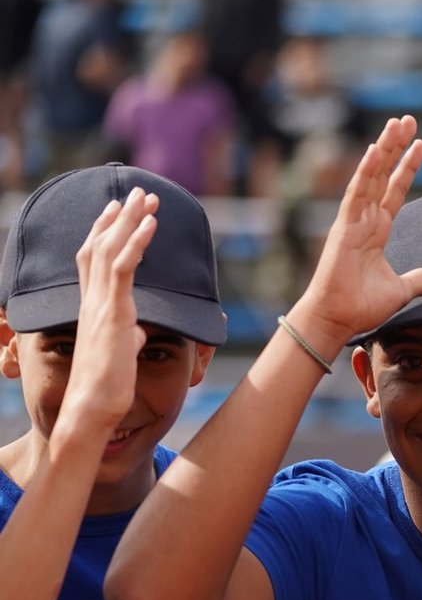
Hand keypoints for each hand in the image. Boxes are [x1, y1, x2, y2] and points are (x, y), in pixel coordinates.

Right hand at [55, 190, 157, 446]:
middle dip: (121, 217)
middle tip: (138, 192)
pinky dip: (137, 243)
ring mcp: (101, 304)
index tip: (118, 210)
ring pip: (111, 250)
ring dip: (131, 221)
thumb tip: (138, 331)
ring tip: (148, 198)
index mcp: (94, 307)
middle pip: (101, 245)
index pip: (94, 260)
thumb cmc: (108, 386)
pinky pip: (124, 269)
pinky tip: (151, 224)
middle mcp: (93, 300)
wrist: (93, 407)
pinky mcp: (113, 312)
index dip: (104, 232)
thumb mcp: (121, 352)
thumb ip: (127, 335)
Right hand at [288, 115, 421, 344]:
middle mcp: (365, 219)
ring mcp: (353, 220)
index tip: (421, 145)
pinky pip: (357, 193)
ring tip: (398, 123)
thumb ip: (419, 280)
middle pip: (383, 174)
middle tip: (408, 120)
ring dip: (384, 148)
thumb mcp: (401, 290)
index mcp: (377, 230)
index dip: (407, 167)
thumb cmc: (362, 306)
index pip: (395, 190)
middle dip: (395, 146)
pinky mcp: (344, 226)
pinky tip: (376, 150)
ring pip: (370, 175)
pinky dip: (366, 171)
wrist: (338, 318)